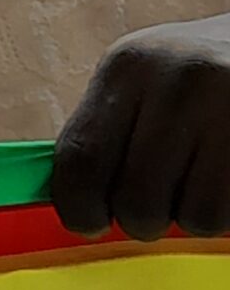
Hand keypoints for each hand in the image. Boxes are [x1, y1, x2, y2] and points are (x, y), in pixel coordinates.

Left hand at [50, 16, 229, 239]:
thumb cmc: (202, 76)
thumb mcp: (147, 77)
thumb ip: (109, 128)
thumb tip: (74, 200)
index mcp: (128, 67)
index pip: (80, 156)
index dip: (78, 206)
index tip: (88, 222)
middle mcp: (176, 85)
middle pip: (134, 200)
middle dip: (141, 219)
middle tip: (160, 200)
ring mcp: (227, 113)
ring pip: (190, 218)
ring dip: (192, 215)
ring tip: (203, 177)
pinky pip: (227, 217)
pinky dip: (224, 214)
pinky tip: (225, 178)